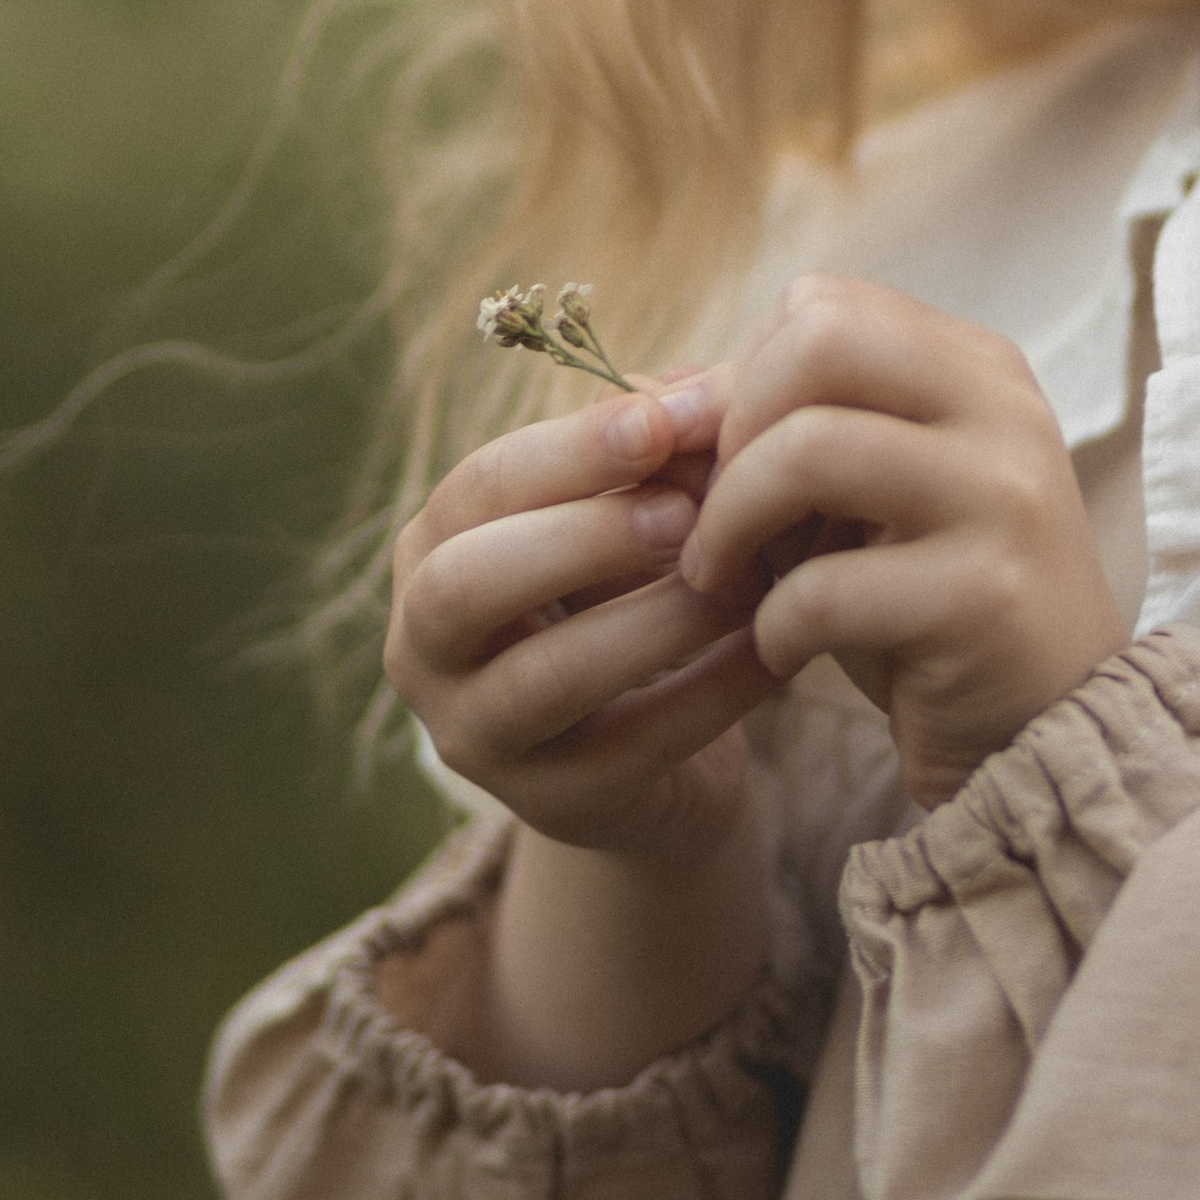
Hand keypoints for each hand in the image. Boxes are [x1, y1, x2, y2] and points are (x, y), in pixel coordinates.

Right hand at [386, 375, 783, 855]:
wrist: (655, 752)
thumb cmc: (632, 593)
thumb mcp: (630, 514)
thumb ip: (659, 450)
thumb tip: (711, 391)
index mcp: (431, 550)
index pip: (477, 488)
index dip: (570, 450)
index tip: (663, 420)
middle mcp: (424, 649)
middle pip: (463, 586)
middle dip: (579, 538)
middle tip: (687, 514)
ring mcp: (478, 739)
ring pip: (543, 679)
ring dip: (654, 619)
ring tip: (744, 579)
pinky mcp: (554, 808)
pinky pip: (632, 748)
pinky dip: (710, 691)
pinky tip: (776, 648)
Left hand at [677, 275, 1127, 807]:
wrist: (1043, 735)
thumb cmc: (924, 605)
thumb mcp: (853, 503)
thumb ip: (769, 434)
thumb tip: (641, 392)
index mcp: (975, 368)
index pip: (823, 305)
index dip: (745, 379)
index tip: (727, 463)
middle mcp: (1002, 412)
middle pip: (821, 338)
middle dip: (734, 428)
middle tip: (715, 514)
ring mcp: (1004, 499)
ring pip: (812, 447)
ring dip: (731, 522)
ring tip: (720, 580)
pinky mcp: (986, 600)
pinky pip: (829, 585)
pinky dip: (775, 624)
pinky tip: (783, 651)